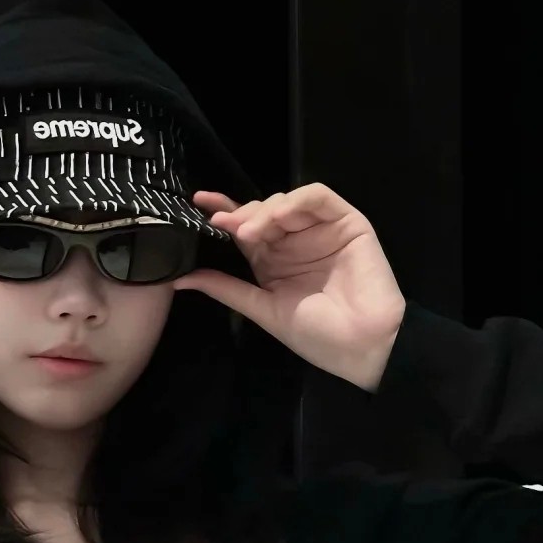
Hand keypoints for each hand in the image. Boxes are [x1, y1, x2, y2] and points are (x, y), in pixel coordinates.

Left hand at [172, 183, 405, 391]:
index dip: (224, 212)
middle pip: (263, 211)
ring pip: (287, 201)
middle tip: (225, 225)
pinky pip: (318, 197)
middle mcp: (295, 242)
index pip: (245, 229)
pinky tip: (280, 216)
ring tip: (250, 231)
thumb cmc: (317, 335)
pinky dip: (295, 200)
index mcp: (274, 262)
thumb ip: (226, 289)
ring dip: (265, 210)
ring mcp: (321, 230)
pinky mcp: (347, 222)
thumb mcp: (263, 309)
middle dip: (241, 215)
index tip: (200, 203)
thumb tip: (179, 279)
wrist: (363, 345)